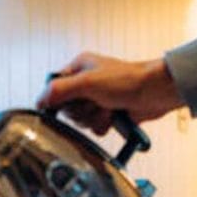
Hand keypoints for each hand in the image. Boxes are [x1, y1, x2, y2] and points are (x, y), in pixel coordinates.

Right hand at [36, 52, 182, 133]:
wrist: (155, 92)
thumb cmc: (128, 79)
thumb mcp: (88, 82)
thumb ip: (60, 90)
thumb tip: (41, 99)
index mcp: (79, 68)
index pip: (54, 88)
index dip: (58, 100)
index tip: (65, 105)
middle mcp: (87, 83)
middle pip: (68, 108)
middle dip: (83, 110)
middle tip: (95, 102)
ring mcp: (98, 99)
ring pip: (81, 120)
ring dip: (95, 118)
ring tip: (109, 108)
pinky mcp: (108, 113)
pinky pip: (95, 127)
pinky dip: (104, 125)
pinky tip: (114, 116)